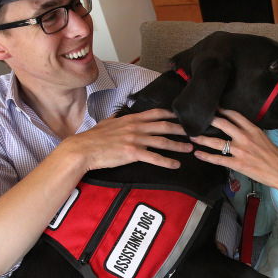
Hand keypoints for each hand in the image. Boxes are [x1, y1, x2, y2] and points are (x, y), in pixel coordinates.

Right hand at [63, 109, 192, 171]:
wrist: (83, 149)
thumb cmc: (93, 137)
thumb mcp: (107, 122)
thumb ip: (118, 118)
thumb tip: (120, 115)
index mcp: (131, 119)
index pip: (156, 113)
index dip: (171, 114)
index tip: (182, 116)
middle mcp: (136, 127)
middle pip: (164, 126)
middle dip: (181, 129)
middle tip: (194, 132)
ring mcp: (135, 139)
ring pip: (162, 141)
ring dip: (178, 145)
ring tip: (190, 148)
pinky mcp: (132, 153)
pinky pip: (154, 157)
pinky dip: (167, 161)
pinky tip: (176, 165)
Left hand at [191, 109, 277, 196]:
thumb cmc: (276, 156)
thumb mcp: (265, 138)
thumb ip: (252, 132)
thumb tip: (241, 129)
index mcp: (253, 129)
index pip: (235, 115)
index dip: (223, 110)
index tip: (214, 108)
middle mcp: (245, 138)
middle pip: (223, 124)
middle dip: (209, 120)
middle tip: (198, 118)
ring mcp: (240, 151)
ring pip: (217, 142)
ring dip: (202, 138)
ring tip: (192, 136)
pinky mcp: (238, 164)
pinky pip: (218, 159)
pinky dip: (206, 156)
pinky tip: (198, 154)